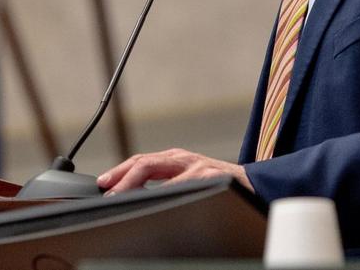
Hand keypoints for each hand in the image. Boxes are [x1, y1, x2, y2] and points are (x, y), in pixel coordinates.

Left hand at [96, 148, 253, 194]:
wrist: (257, 186)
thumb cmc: (219, 186)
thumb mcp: (189, 180)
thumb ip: (165, 184)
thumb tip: (132, 197)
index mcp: (175, 160)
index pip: (140, 162)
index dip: (119, 171)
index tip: (102, 184)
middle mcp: (184, 160)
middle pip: (145, 163)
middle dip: (122, 177)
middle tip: (107, 193)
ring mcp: (198, 167)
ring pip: (160, 170)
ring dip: (136, 183)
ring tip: (121, 196)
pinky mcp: (214, 177)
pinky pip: (185, 184)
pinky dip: (167, 192)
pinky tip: (155, 200)